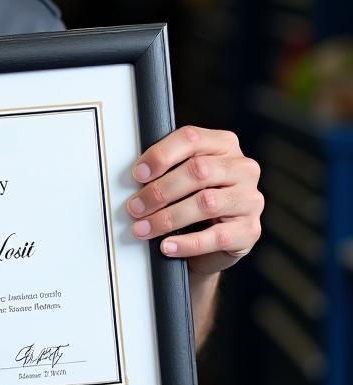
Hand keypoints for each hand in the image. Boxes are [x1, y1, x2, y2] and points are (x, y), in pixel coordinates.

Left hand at [127, 125, 262, 277]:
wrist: (212, 241)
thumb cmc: (191, 199)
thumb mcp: (181, 176)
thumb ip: (166, 168)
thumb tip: (136, 175)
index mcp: (223, 144)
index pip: (191, 139)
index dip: (161, 155)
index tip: (138, 174)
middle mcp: (242, 168)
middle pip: (198, 171)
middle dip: (160, 190)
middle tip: (135, 207)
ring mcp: (250, 199)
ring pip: (206, 203)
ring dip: (168, 218)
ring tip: (144, 228)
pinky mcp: (250, 230)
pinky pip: (217, 236)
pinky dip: (187, 243)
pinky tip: (167, 246)